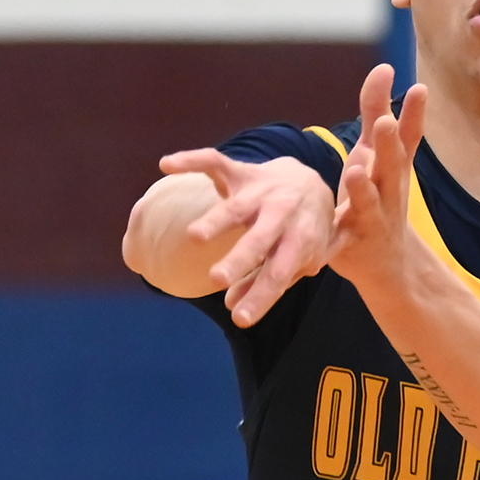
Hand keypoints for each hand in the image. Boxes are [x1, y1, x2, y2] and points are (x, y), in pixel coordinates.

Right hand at [151, 146, 336, 326]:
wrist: (312, 182)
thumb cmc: (302, 232)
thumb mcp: (298, 260)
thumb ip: (267, 284)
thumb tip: (234, 308)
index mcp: (299, 240)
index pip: (279, 274)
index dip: (260, 297)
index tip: (239, 318)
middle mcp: (281, 215)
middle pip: (259, 241)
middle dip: (239, 260)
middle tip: (216, 279)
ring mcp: (261, 192)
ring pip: (237, 207)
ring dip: (216, 221)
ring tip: (195, 237)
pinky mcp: (243, 171)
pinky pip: (217, 162)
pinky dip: (192, 160)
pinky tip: (167, 165)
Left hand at [328, 64, 428, 293]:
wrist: (387, 264)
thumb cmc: (378, 198)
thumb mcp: (375, 154)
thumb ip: (375, 112)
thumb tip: (384, 68)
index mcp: (393, 168)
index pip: (408, 138)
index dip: (414, 115)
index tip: (420, 89)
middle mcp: (390, 192)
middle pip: (391, 167)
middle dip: (388, 146)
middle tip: (383, 123)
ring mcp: (374, 219)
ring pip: (370, 201)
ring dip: (364, 187)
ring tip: (356, 168)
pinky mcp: (352, 244)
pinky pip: (344, 237)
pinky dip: (339, 231)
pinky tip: (335, 220)